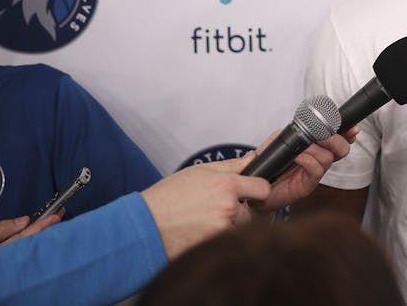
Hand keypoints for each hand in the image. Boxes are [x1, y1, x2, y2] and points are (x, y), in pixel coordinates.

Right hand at [0, 210, 61, 263]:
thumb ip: (0, 229)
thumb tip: (23, 220)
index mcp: (3, 253)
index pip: (28, 236)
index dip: (43, 225)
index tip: (56, 215)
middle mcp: (12, 261)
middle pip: (34, 242)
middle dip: (48, 228)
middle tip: (60, 213)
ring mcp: (13, 267)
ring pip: (32, 248)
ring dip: (44, 234)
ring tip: (54, 221)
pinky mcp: (13, 269)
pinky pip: (27, 254)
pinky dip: (36, 243)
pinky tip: (41, 236)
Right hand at [141, 157, 269, 258]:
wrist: (143, 227)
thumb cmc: (166, 198)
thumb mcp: (198, 172)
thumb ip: (230, 166)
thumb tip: (253, 158)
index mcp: (226, 185)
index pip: (263, 188)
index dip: (258, 191)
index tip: (253, 194)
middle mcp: (228, 208)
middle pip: (252, 213)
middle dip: (240, 213)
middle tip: (217, 211)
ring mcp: (222, 230)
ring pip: (239, 230)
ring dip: (229, 228)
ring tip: (205, 222)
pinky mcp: (214, 248)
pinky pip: (227, 244)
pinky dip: (218, 240)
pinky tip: (201, 233)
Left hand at [248, 128, 354, 212]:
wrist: (257, 187)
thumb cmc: (270, 165)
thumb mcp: (280, 141)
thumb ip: (293, 132)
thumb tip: (305, 124)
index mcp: (317, 148)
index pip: (339, 139)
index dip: (348, 132)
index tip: (352, 128)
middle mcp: (319, 160)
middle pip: (342, 149)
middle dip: (336, 139)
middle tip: (326, 135)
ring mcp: (314, 173)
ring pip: (328, 157)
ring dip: (315, 148)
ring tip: (301, 148)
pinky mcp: (307, 185)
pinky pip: (316, 170)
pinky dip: (308, 160)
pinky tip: (298, 157)